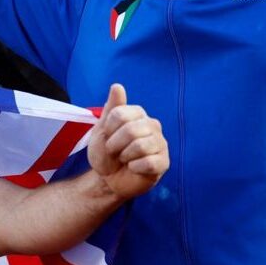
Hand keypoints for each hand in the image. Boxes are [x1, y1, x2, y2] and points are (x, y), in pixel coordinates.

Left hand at [87, 84, 168, 200]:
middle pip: (131, 130)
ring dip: (124, 156)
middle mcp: (152, 125)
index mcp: (137, 114)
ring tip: (124, 159)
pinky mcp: (163, 162)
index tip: (107, 137)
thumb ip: (111, 108)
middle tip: (115, 151)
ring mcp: (160, 144)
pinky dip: (134, 167)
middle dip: (115, 145)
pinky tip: (133, 168)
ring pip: (140, 146)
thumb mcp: (101, 130)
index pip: (119, 114)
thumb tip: (117, 85)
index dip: (108, 130)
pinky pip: (148, 163)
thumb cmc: (106, 152)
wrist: (108, 178)